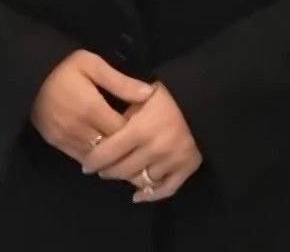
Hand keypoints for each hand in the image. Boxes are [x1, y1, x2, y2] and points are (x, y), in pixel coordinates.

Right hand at [30, 51, 153, 164]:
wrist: (27, 74)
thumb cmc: (64, 66)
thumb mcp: (93, 64)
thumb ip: (121, 82)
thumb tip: (149, 94)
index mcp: (91, 109)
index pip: (122, 131)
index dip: (137, 131)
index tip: (146, 126)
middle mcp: (78, 128)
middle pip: (111, 148)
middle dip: (126, 146)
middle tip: (140, 142)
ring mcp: (65, 138)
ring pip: (97, 158)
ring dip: (111, 156)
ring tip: (126, 151)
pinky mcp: (55, 143)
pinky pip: (81, 158)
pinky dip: (95, 158)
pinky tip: (105, 154)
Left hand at [81, 83, 201, 202]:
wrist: (203, 97)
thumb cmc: (166, 95)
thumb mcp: (138, 97)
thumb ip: (119, 117)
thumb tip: (98, 137)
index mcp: (140, 128)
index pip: (107, 153)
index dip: (93, 161)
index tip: (86, 164)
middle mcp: (156, 148)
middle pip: (121, 170)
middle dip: (107, 170)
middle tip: (101, 169)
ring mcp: (173, 159)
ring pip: (141, 180)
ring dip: (127, 179)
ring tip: (119, 173)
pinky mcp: (188, 167)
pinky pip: (166, 189)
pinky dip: (151, 195)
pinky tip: (138, 195)